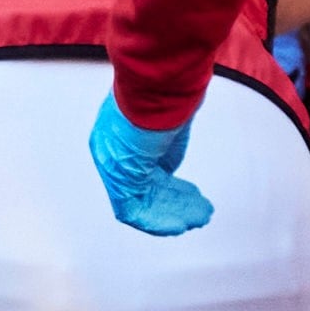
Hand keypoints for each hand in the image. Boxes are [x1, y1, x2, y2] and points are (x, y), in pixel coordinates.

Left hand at [86, 91, 213, 236]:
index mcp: (117, 133)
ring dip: (173, 213)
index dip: (168, 184)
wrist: (158, 86)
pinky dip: (159, 221)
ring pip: (142, 201)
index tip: (189, 193)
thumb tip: (169, 169)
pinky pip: (134, 211)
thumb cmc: (164, 91)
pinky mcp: (118, 179)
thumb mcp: (166, 121)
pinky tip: (181, 225)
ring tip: (199, 218)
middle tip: (198, 210)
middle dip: (175, 201)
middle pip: (144, 186)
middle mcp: (110, 151)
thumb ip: (164, 147)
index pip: (141, 167)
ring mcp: (112, 165)